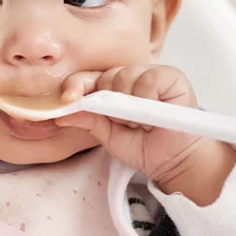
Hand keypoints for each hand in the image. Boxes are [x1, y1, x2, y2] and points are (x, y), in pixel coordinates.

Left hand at [56, 65, 235, 204]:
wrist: (175, 161)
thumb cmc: (146, 147)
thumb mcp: (109, 136)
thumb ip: (88, 121)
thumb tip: (61, 113)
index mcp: (114, 89)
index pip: (90, 78)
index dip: (77, 86)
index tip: (67, 98)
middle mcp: (131, 78)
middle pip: (106, 76)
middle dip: (108, 102)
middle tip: (124, 122)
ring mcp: (151, 75)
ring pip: (124, 76)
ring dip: (129, 105)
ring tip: (141, 122)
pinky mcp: (171, 76)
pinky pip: (147, 79)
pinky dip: (146, 97)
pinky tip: (154, 110)